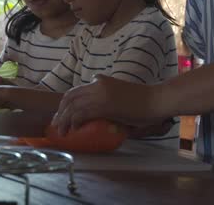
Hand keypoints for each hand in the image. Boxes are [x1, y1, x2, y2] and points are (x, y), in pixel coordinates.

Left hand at [52, 74, 167, 135]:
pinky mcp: (104, 105)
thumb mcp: (120, 95)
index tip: (62, 115)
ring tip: (61, 131)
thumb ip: (106, 101)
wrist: (157, 99)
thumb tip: (98, 117)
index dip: (65, 104)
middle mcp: (96, 84)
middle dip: (60, 112)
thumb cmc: (143, 102)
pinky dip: (74, 122)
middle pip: (69, 97)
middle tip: (56, 125)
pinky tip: (73, 129)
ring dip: (64, 119)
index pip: (75, 91)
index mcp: (100, 80)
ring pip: (72, 106)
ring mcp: (100, 94)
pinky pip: (81, 113)